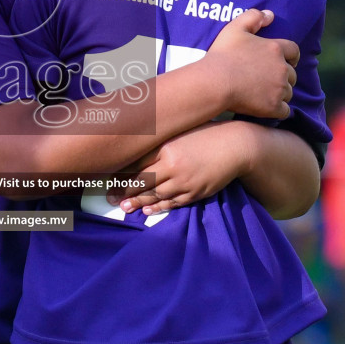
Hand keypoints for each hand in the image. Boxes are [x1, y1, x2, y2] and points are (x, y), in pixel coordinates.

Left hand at [106, 121, 249, 216]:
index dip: (120, 173)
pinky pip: (173, 202)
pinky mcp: (195, 192)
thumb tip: (136, 148)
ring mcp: (184, 181)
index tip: (107, 179)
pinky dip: (159, 207)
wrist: (237, 145)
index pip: (136, 162)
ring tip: (124, 208)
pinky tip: (148, 211)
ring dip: (138, 203)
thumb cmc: (207, 134)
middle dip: (123, 191)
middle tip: (109, 198)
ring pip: (155, 195)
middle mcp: (172, 165)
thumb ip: (160, 141)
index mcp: (166, 146)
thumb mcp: (180, 132)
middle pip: (141, 181)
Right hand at [206, 10, 297, 119]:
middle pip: (293, 75)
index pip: (294, 51)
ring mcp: (279, 89)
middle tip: (268, 80)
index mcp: (275, 49)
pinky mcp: (274, 106)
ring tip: (263, 94)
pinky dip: (278, 110)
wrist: (215, 82)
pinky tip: (266, 108)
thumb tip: (270, 15)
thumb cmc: (222, 55)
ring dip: (280, 93)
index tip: (287, 61)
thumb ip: (253, 17)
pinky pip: (285, 110)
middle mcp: (282, 68)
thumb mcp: (234, 28)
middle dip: (283, 77)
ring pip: (288, 93)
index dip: (291, 57)